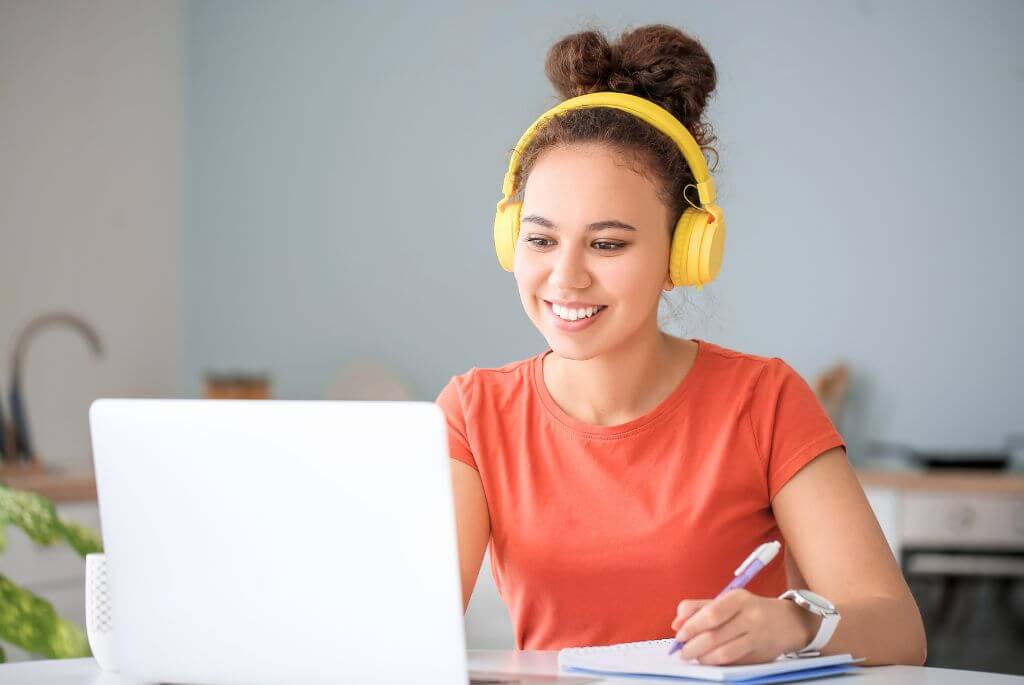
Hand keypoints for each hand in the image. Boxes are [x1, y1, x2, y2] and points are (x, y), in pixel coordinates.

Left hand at [670, 589, 819, 664]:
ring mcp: (758, 637)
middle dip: (693, 646)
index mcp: (739, 599)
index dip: (692, 627)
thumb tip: (677, 623)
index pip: (712, 614)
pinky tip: (710, 660)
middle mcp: (751, 617)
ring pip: (725, 653)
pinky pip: (734, 662)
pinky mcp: (762, 655)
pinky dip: (718, 664)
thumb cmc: (750, 610)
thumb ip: (697, 608)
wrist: (789, 621)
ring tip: (695, 657)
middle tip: (683, 651)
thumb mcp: (726, 601)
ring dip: (704, 658)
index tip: (680, 635)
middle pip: (715, 636)